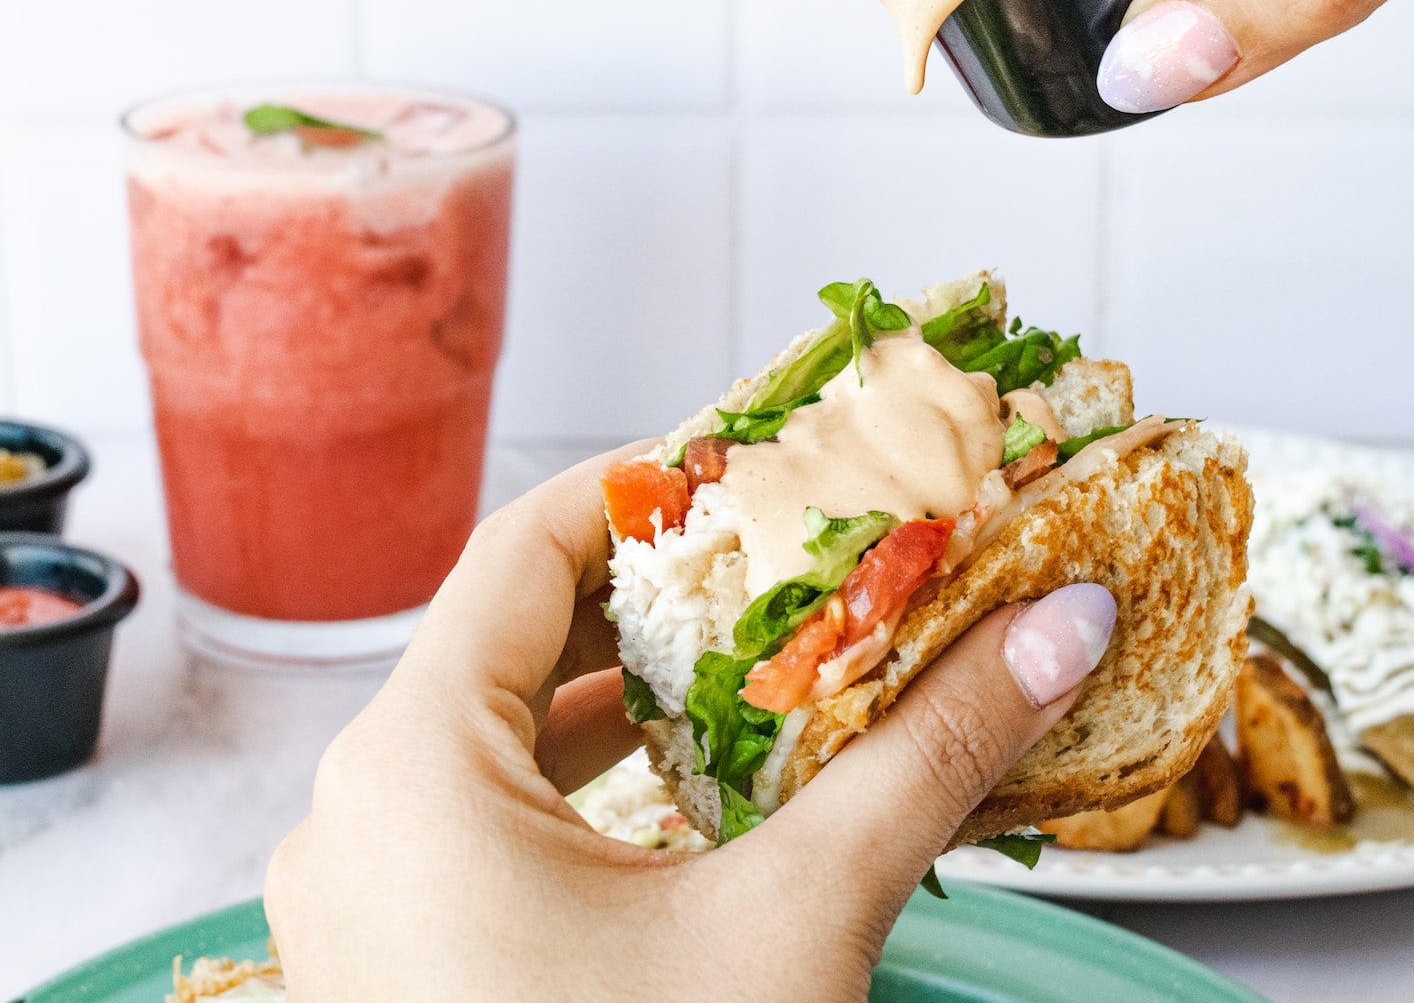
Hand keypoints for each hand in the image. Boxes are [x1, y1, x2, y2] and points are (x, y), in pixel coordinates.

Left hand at [264, 447, 1114, 1000]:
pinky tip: (687, 791)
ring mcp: (361, 892)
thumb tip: (1058, 627)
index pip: (521, 547)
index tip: (748, 461)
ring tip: (755, 663)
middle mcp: (356, 813)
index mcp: (411, 767)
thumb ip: (923, 762)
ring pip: (497, 736)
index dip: (642, 486)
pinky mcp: (392, 953)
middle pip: (510, 637)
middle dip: (657, 594)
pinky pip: (481, 819)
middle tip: (783, 558)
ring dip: (626, 695)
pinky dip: (583, 786)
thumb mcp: (792, 926)